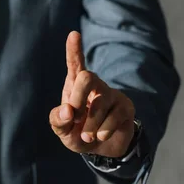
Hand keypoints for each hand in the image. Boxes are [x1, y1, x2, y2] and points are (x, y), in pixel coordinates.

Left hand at [49, 31, 135, 157]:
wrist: (101, 149)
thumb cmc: (77, 133)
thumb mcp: (62, 130)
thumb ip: (58, 120)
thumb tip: (68, 111)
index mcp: (75, 85)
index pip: (75, 63)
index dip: (74, 50)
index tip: (74, 34)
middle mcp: (94, 85)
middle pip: (88, 77)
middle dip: (78, 98)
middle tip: (74, 117)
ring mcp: (111, 94)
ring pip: (100, 102)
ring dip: (90, 124)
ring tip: (86, 137)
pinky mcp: (125, 107)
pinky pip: (114, 116)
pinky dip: (103, 131)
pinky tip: (100, 136)